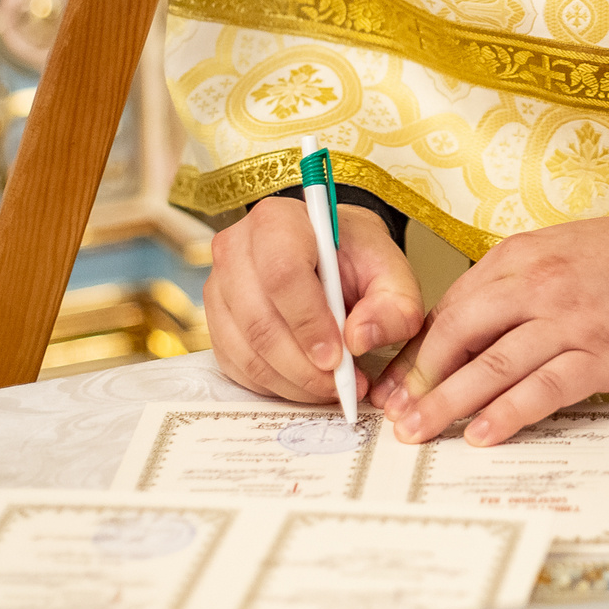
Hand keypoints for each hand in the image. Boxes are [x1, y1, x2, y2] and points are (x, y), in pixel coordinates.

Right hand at [203, 199, 426, 403]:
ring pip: (245, 350)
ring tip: (331, 388)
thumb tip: (359, 340)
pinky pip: (236, 366)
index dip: (309, 323)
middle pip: (259, 320)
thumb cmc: (357, 259)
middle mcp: (236, 249)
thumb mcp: (393, 274)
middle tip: (341, 384)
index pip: (283, 274)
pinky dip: (274, 385)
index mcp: (279, 220)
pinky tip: (306, 383)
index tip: (338, 357)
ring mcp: (218, 287)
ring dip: (291, 382)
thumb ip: (393, 306)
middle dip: (303, 365)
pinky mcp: (215, 322)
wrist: (331, 256)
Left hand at [373, 211, 608, 446]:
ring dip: (449, 403)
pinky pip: (543, 390)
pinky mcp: (603, 358)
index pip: (456, 302)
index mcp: (526, 254)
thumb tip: (474, 322)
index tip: (400, 375)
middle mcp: (542, 284)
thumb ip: (521, 278)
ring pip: (494, 366)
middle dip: (421, 377)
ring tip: (420, 431)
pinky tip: (483, 434)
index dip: (422, 345)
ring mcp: (572, 322)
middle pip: (461, 332)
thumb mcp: (567, 247)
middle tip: (396, 411)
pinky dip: (508, 414)